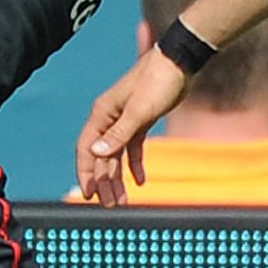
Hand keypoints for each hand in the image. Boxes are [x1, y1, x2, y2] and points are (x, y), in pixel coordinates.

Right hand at [77, 51, 192, 202]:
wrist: (181, 62)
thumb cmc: (159, 81)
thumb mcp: (140, 111)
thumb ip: (119, 134)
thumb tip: (97, 153)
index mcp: (102, 114)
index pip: (86, 148)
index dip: (86, 172)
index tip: (89, 193)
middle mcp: (109, 118)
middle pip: (101, 156)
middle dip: (104, 181)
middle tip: (109, 205)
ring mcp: (125, 120)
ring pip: (116, 154)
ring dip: (118, 177)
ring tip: (121, 200)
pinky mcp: (141, 120)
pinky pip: (133, 148)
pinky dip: (135, 164)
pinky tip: (140, 181)